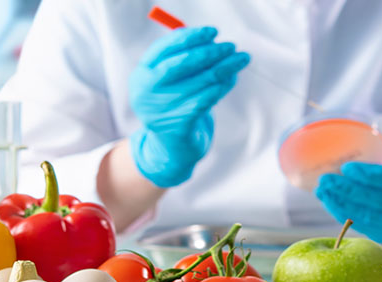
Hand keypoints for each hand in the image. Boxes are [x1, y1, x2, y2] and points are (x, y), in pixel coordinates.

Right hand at [129, 26, 249, 186]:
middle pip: (182, 63)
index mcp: (141, 75)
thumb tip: (211, 37)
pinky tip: (232, 79)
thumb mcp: (168, 81)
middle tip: (232, 46)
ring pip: (200, 82)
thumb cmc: (173, 104)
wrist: (169, 148)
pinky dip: (222, 87)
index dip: (190, 37)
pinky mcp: (178, 126)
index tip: (213, 32)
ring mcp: (160, 110)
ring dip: (224, 68)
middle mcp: (146, 92)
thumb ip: (182, 58)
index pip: (164, 48)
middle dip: (210, 52)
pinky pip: (206, 100)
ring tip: (240, 60)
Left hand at [315, 160, 381, 242]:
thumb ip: (380, 167)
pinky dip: (344, 214)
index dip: (367, 174)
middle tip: (326, 180)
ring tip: (323, 192)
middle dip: (347, 190)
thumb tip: (345, 160)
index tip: (346, 167)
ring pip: (368, 216)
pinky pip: (363, 226)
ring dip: (340, 204)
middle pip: (376, 201)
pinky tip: (330, 203)